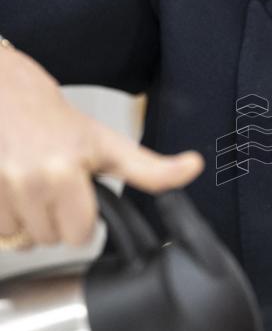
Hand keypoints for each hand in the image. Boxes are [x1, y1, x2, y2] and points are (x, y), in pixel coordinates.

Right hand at [0, 45, 203, 247]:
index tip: (80, 199)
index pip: (80, 235)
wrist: (3, 90)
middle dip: (54, 220)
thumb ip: (150, 168)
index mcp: (67, 171)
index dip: (84, 222)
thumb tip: (193, 167)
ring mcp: (1, 185)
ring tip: (31, 186)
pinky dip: (4, 217)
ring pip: (22, 237)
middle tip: (54, 188)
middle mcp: (31, 179)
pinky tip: (11, 190)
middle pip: (51, 240)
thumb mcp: (109, 143)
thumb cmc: (56, 120)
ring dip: (27, 220)